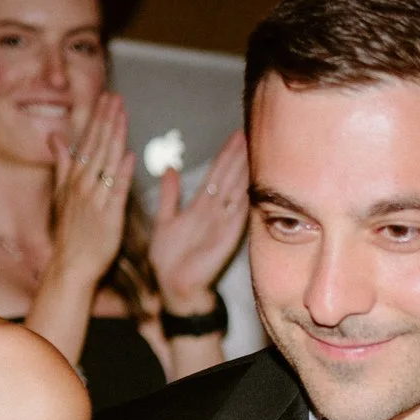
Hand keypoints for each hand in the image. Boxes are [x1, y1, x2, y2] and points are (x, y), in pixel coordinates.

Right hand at [47, 92, 132, 287]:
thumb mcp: (61, 194)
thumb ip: (61, 164)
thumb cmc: (69, 233)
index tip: (107, 98)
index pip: (88, 142)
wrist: (70, 266)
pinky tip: (129, 156)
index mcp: (74, 179)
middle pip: (97, 146)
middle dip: (107, 120)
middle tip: (116, 97)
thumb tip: (55, 138)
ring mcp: (95, 200)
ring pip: (106, 162)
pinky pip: (115, 192)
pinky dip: (121, 173)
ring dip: (115, 137)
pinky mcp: (108, 217)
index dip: (98, 119)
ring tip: (123, 114)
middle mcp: (83, 185)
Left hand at [148, 130, 248, 316]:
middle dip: (240, 156)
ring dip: (246, 171)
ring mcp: (223, 224)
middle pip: (230, 178)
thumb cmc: (168, 260)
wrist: (172, 287)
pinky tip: (254, 182)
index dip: (226, 155)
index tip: (236, 135)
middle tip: (252, 133)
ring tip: (255, 149)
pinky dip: (246, 199)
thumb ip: (169, 196)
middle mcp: (215, 213)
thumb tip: (168, 168)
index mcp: (200, 207)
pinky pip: (239, 214)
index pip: (217, 175)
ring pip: (237, 191)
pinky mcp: (227, 238)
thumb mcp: (163, 221)